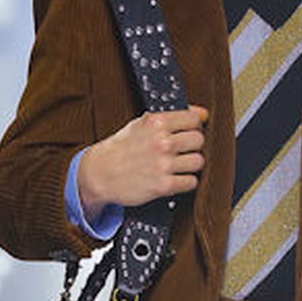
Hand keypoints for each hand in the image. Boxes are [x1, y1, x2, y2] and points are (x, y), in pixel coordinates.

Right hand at [77, 106, 207, 219]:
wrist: (99, 174)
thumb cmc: (120, 149)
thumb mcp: (140, 125)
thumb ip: (171, 118)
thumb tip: (202, 114)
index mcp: (156, 122)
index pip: (194, 119)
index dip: (193, 126)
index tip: (187, 132)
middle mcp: (161, 142)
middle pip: (199, 140)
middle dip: (192, 146)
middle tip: (181, 151)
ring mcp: (163, 164)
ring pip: (198, 162)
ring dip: (190, 165)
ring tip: (177, 165)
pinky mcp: (164, 186)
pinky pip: (191, 182)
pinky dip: (185, 182)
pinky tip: (174, 178)